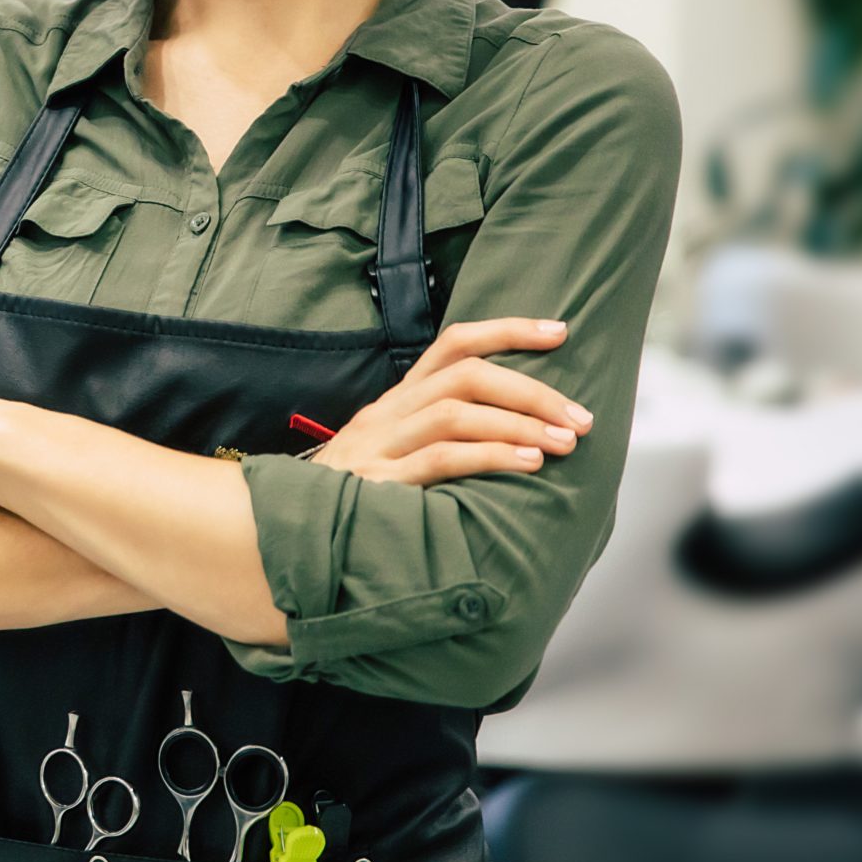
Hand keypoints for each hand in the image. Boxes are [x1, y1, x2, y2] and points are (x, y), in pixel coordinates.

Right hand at [306, 317, 591, 486]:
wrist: (281, 531)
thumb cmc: (350, 500)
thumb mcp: (388, 457)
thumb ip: (436, 441)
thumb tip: (514, 434)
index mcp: (394, 403)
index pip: (453, 345)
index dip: (507, 331)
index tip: (559, 331)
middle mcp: (386, 415)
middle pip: (464, 375)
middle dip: (531, 389)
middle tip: (580, 416)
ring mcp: (378, 448)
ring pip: (455, 412)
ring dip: (519, 422)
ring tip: (564, 442)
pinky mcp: (376, 486)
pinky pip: (440, 459)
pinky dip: (490, 455)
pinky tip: (527, 462)